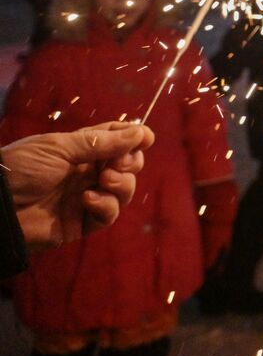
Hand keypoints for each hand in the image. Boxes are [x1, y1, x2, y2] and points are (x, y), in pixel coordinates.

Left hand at [2, 122, 154, 251]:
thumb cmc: (23, 168)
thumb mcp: (61, 147)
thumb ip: (102, 142)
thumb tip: (142, 132)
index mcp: (80, 149)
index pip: (115, 139)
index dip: (133, 137)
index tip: (146, 137)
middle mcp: (87, 172)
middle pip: (127, 164)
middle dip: (130, 161)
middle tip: (117, 163)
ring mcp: (87, 196)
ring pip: (124, 190)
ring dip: (121, 183)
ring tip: (104, 180)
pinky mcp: (83, 222)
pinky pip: (109, 214)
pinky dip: (105, 205)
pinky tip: (87, 199)